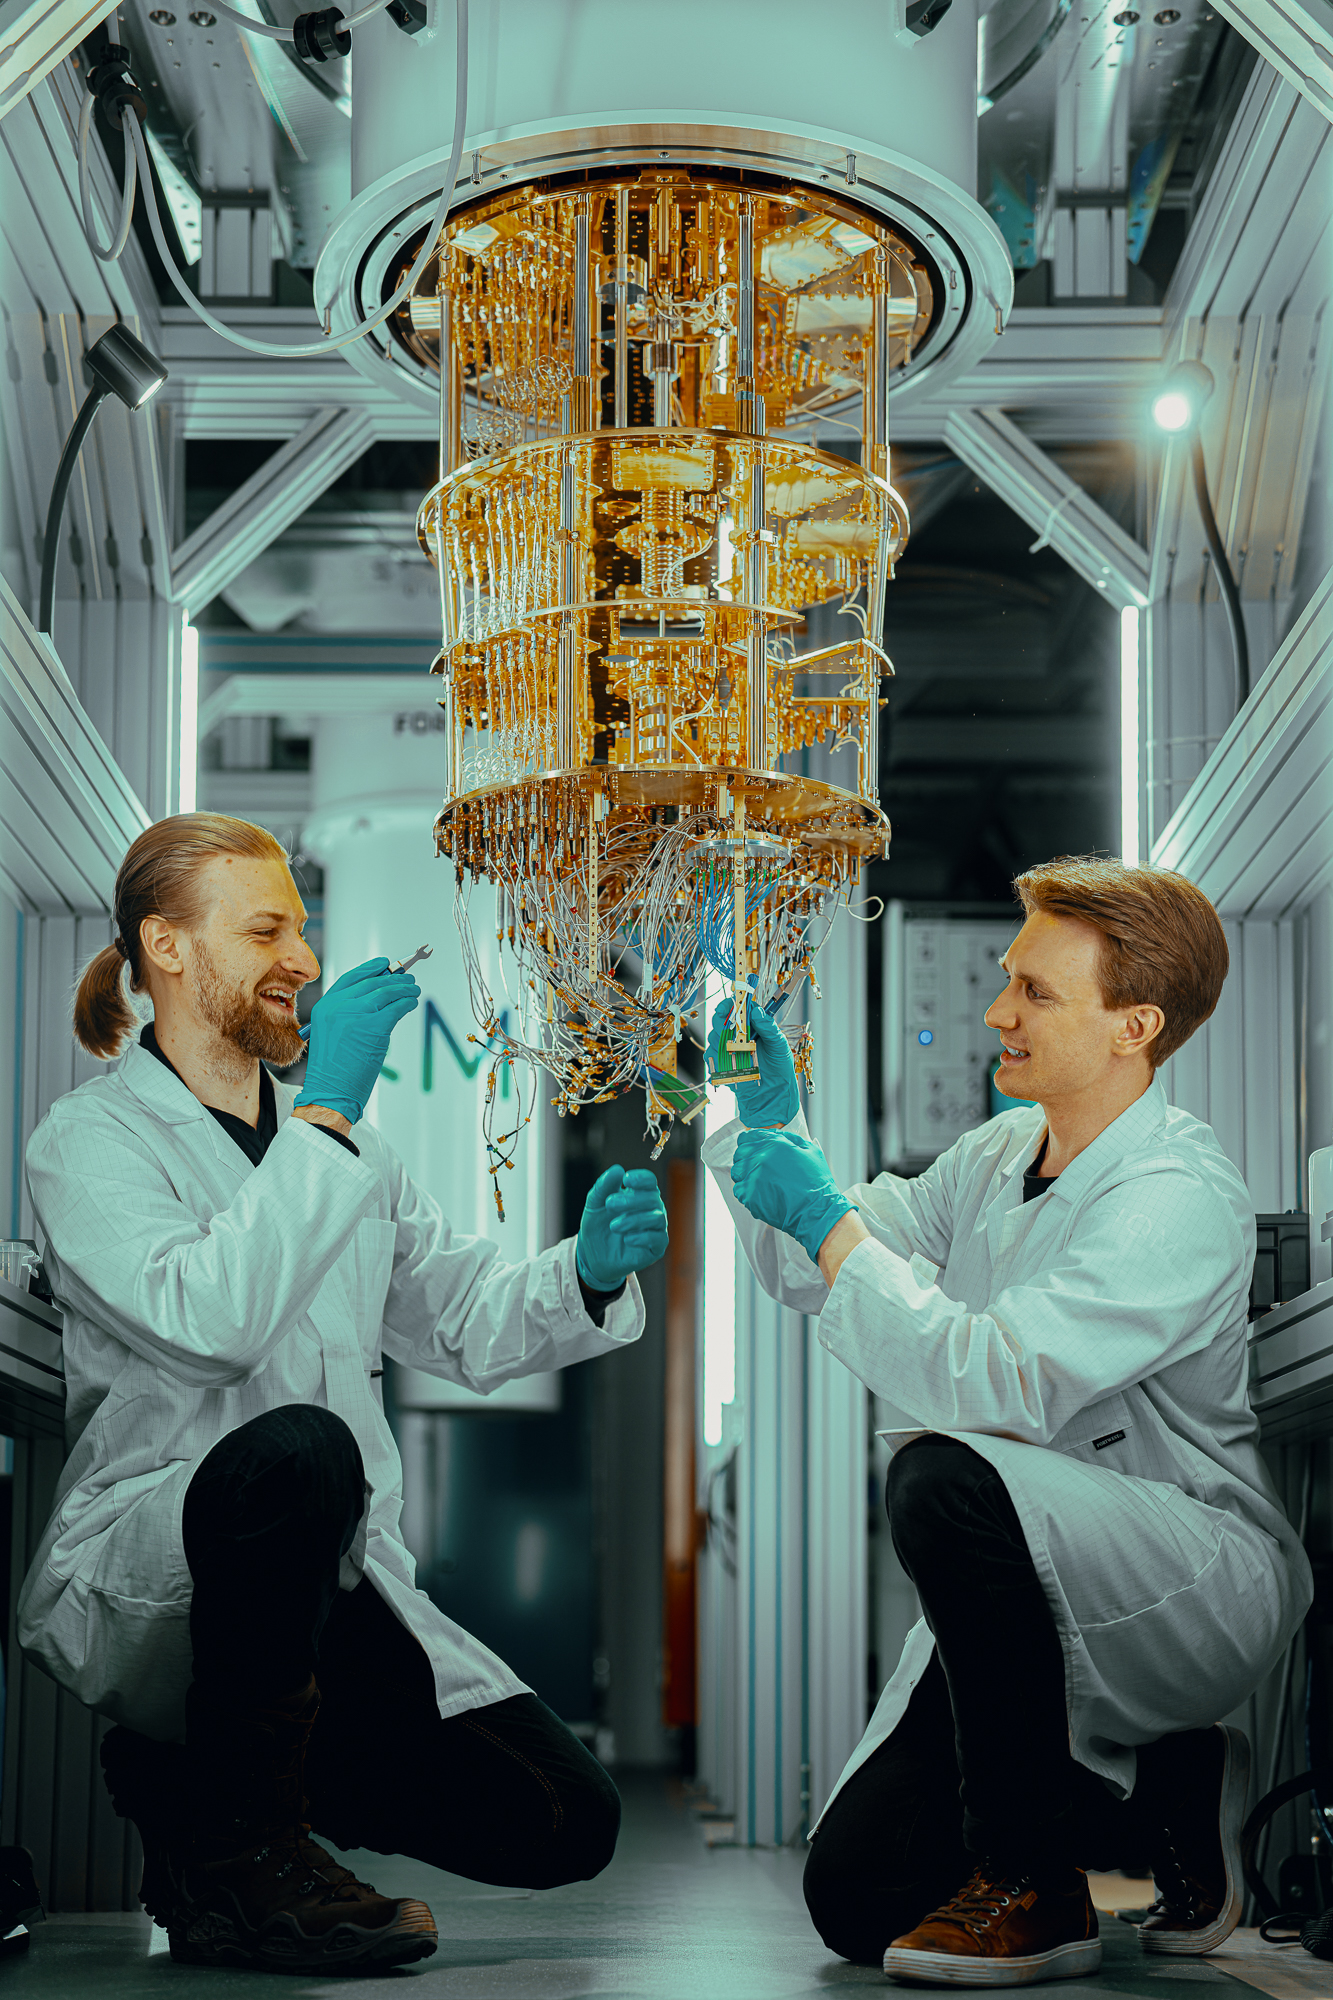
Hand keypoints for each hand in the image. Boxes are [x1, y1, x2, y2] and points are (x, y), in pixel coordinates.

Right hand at [293, 959, 419, 1125]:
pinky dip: (407, 1003)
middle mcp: (338, 1006)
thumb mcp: (333, 1033)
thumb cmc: (334, 1069)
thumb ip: (349, 1013)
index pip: (351, 978)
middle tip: (408, 979)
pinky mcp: (374, 1027)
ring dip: (405, 989)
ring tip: (414, 990)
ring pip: (387, 992)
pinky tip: (412, 1003)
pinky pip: (396, 1007)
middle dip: (394, 978)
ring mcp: (356, 1014)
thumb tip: (380, 995)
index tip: (385, 963)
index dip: (370, 968)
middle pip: (372, 983)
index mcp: (325, 1006)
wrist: (330, 1091)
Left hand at [577, 1166, 668, 1291]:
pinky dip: (643, 1237)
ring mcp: (655, 1229)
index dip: (641, 1178)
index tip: (626, 1180)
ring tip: (614, 1226)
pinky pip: (658, 1239)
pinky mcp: (656, 1248)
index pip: (649, 1181)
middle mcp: (651, 1209)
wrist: (592, 1255)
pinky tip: (626, 1239)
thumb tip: (617, 1169)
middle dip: (631, 1200)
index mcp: (639, 1195)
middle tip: (610, 1204)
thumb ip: (603, 1186)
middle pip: (653, 1198)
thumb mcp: (594, 1204)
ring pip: (657, 1217)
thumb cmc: (597, 1226)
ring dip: (634, 1219)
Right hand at [706, 998, 798, 1127]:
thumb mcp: (778, 1045)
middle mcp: (738, 1034)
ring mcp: (728, 1049)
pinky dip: (716, 1058)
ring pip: (713, 1037)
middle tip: (732, 1032)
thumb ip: (768, 1027)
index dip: (730, 1004)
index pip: (737, 1008)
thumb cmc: (779, 1067)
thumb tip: (757, 1011)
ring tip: (735, 1051)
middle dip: (722, 1023)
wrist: (774, 1094)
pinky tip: (728, 1063)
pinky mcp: (721, 1063)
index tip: (729, 1006)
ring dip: (720, 1041)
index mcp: (752, 1025)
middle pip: (720, 1020)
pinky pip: (710, 1056)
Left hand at [730, 1129, 852, 1264]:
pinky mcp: (749, 1196)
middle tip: (757, 1170)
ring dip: (744, 1175)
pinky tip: (759, 1194)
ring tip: (758, 1183)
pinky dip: (745, 1192)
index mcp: (774, 1143)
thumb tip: (775, 1134)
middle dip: (746, 1159)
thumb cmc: (816, 1182)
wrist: (817, 1211)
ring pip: (736, 1172)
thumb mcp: (810, 1150)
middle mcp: (760, 1157)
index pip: (746, 1137)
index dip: (748, 1143)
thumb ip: (790, 1138)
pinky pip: (738, 1190)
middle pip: (740, 1154)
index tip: (752, 1151)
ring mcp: (753, 1177)